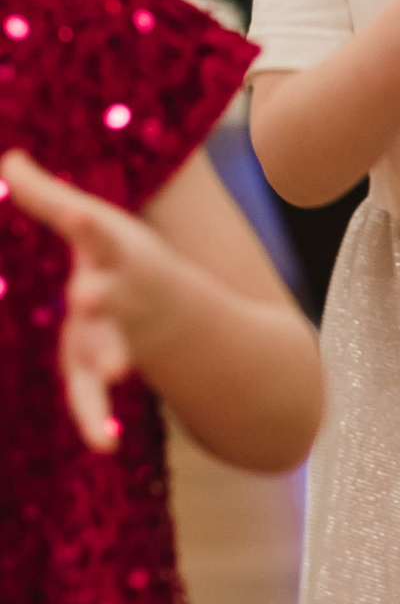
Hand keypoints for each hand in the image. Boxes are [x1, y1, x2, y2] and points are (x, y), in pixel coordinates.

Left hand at [0, 151, 187, 452]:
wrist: (178, 309)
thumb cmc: (126, 258)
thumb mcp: (95, 225)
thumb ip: (49, 197)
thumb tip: (10, 158)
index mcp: (113, 250)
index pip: (93, 229)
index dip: (77, 218)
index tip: (68, 210)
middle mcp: (116, 288)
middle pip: (105, 292)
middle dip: (100, 295)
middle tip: (89, 294)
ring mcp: (115, 329)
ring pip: (107, 345)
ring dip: (109, 357)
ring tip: (115, 374)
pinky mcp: (100, 365)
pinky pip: (93, 394)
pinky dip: (95, 417)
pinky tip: (100, 444)